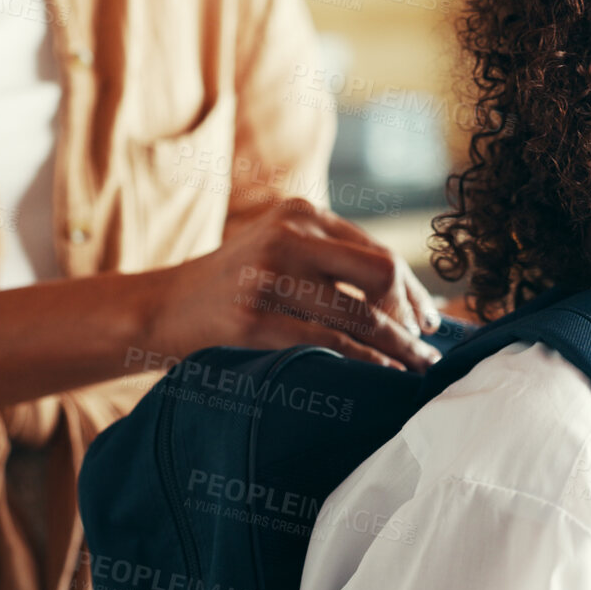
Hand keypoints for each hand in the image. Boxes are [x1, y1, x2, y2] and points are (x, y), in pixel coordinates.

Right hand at [151, 198, 443, 370]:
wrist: (160, 306)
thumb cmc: (232, 286)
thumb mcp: (278, 250)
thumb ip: (330, 259)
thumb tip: (408, 299)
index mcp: (300, 214)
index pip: (378, 253)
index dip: (413, 291)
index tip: (430, 320)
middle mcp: (288, 236)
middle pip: (380, 272)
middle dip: (411, 315)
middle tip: (427, 347)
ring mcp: (269, 277)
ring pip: (359, 313)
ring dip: (398, 346)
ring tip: (416, 367)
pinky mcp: (254, 319)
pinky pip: (329, 343)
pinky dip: (365, 361)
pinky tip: (382, 375)